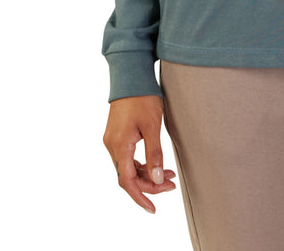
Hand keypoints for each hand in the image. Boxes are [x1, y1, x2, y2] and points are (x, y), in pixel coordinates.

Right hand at [103, 95, 176, 212]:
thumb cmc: (142, 97)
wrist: (131, 75)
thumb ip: (154, 153)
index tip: (153, 208)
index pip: (127, 181)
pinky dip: (141, 164)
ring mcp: (112, 141)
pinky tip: (156, 163)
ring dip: (147, 174)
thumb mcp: (152, 125)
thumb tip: (156, 178)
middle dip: (149, 184)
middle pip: (128, 176)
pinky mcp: (117, 135)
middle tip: (171, 184)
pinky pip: (127, 157)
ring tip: (169, 174)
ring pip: (127, 168)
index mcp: (119, 145)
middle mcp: (112, 146)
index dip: (140, 196)